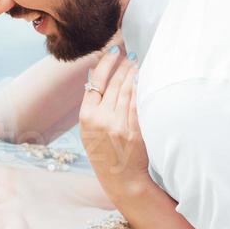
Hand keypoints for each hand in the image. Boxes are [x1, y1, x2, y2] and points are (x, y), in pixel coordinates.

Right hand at [80, 45, 147, 196]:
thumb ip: (93, 106)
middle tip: (129, 51)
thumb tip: (97, 78)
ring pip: (127, 91)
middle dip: (122, 64)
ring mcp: (119, 125)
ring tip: (137, 61)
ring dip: (133, 73)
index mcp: (86, 117)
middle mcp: (101, 119)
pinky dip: (141, 89)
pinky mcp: (135, 130)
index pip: (95, 82)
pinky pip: (139, 104)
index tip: (113, 50)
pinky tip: (143, 78)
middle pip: (113, 84)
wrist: (121, 178)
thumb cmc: (104, 153)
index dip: (105, 64)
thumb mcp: (88, 130)